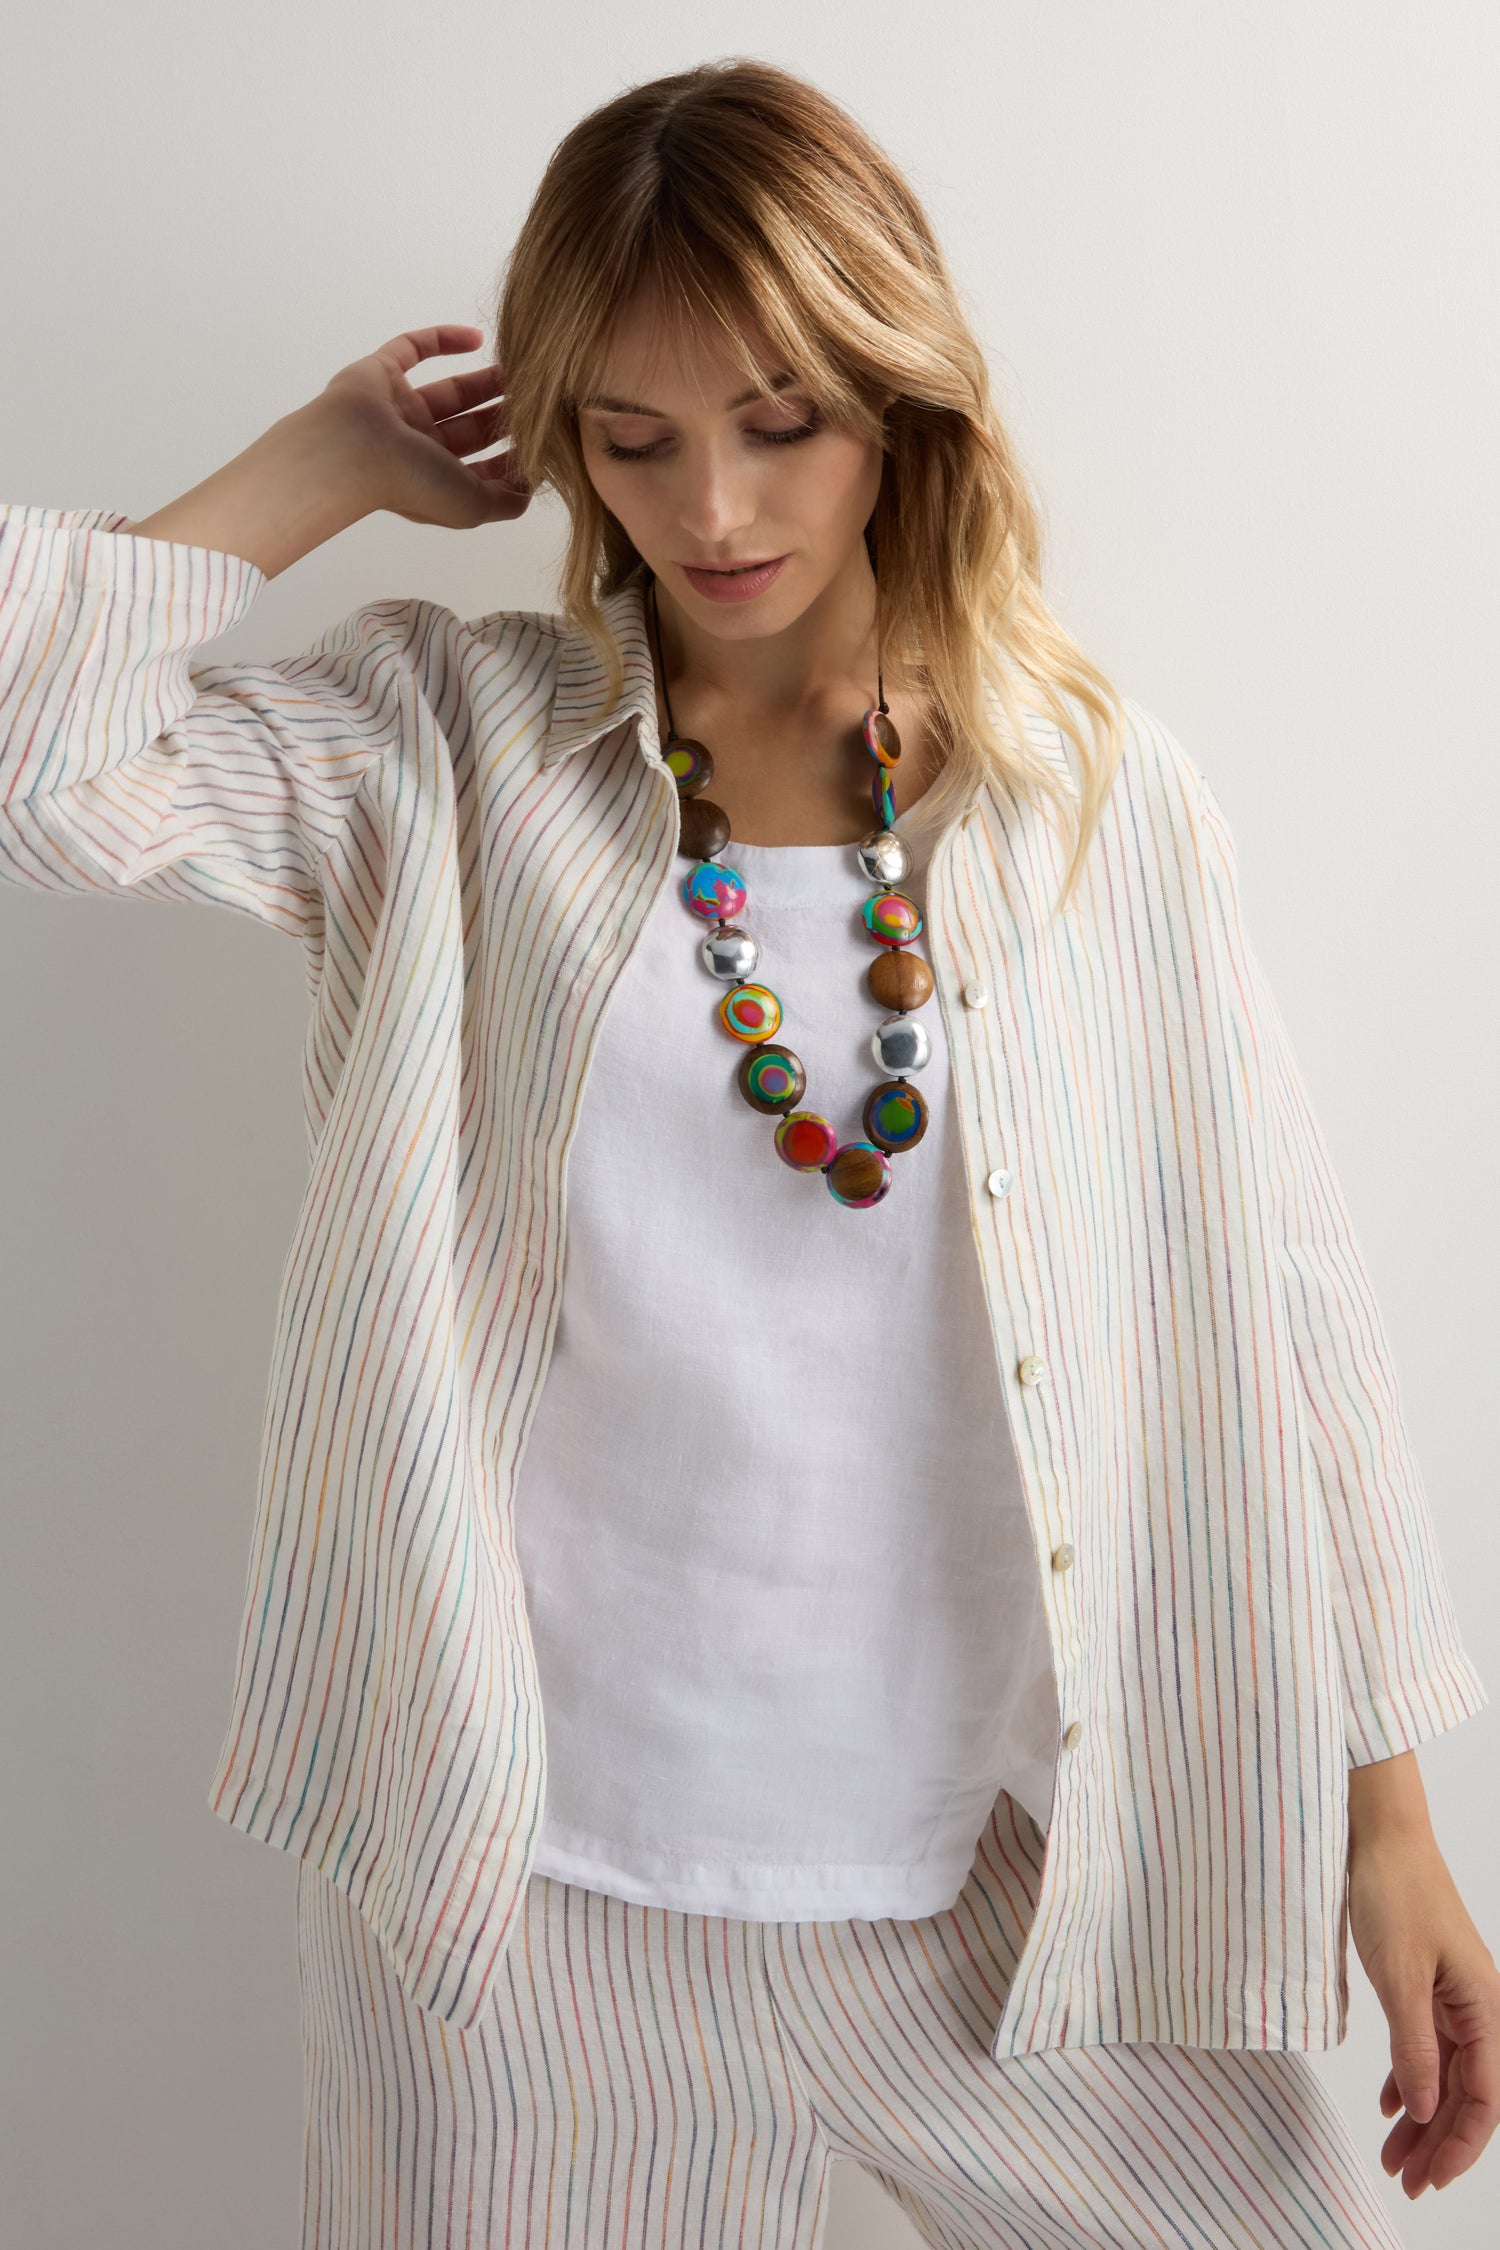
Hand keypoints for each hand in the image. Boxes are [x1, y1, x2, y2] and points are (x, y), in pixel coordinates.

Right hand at [320, 322, 532, 530]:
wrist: (352, 448)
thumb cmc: (411, 482)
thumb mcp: (473, 506)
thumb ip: (508, 500)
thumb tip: (533, 483)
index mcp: (436, 482)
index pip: (482, 469)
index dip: (512, 456)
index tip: (546, 438)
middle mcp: (418, 449)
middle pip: (471, 428)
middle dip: (504, 414)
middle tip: (539, 396)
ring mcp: (398, 410)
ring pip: (450, 390)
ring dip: (485, 380)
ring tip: (522, 367)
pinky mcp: (380, 372)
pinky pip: (413, 348)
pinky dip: (443, 339)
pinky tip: (477, 338)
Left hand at [1347, 1819, 1499, 2196]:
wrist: (1379, 1834)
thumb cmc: (1395, 1891)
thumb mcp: (1399, 1975)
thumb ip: (1414, 2045)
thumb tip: (1426, 2111)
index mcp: (1484, 2007)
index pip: (1483, 2098)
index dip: (1458, 2145)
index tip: (1430, 2179)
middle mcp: (1476, 2007)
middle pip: (1465, 2094)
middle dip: (1437, 2143)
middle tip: (1404, 2180)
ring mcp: (1452, 1996)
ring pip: (1444, 2075)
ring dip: (1421, 2118)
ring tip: (1392, 2156)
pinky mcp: (1426, 1984)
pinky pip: (1426, 2047)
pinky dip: (1409, 2079)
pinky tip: (1391, 2105)